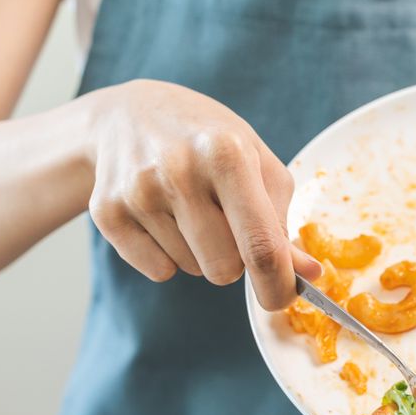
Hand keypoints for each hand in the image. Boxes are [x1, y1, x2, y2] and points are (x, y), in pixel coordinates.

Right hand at [84, 79, 319, 308]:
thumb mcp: (256, 164)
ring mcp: (138, 191)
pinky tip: (161, 216)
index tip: (283, 299)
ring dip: (199, 252)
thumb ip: (282, 221)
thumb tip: (309, 275)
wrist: (128, 115)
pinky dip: (167, 256)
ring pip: (192, 270)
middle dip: (234, 259)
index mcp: (227, 154)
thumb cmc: (208, 142)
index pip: (260, 245)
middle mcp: (179, 170)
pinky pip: (157, 270)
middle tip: (223, 220)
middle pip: (224, 269)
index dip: (277, 285)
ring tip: (188, 208)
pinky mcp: (107, 211)